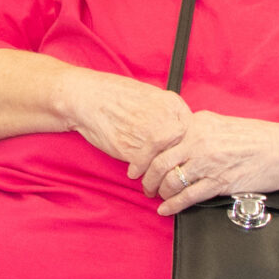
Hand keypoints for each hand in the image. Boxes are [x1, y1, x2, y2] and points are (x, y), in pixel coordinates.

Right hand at [65, 74, 192, 177]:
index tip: (178, 160)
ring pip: (164, 163)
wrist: (87, 98)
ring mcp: (151, 134)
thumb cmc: (114, 95)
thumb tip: (180, 132)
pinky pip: (145, 167)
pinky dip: (139, 172)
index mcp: (173, 104)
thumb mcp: (149, 96)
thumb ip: (167, 113)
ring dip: (158, 176)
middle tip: (170, 178)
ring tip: (152, 183)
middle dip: (174, 168)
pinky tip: (133, 172)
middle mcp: (166, 119)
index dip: (184, 150)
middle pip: (181, 151)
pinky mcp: (134, 148)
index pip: (191, 134)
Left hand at [141, 110, 278, 214]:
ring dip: (161, 192)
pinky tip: (167, 209)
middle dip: (148, 178)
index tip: (135, 167)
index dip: (142, 156)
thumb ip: (197, 131)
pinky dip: (174, 205)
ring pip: (172, 180)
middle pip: (160, 162)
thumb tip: (177, 139)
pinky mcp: (220, 182)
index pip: (159, 139)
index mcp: (198, 124)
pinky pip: (189, 196)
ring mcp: (209, 163)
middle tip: (144, 186)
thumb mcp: (220, 124)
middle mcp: (199, 141)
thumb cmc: (256, 138)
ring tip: (158, 197)